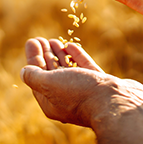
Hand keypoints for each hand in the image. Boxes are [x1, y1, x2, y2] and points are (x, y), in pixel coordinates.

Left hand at [21, 38, 142, 127]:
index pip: (37, 78)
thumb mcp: (50, 84)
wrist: (118, 104)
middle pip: (51, 74)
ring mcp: (86, 93)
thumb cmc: (81, 94)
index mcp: (52, 103)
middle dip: (44, 56)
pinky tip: (71, 46)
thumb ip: (35, 77)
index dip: (33, 58)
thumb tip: (23, 72)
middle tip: (39, 39)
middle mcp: (67, 99)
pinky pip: (85, 69)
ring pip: (68, 71)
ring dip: (59, 55)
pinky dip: (77, 57)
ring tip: (53, 41)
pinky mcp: (101, 86)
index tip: (32, 41)